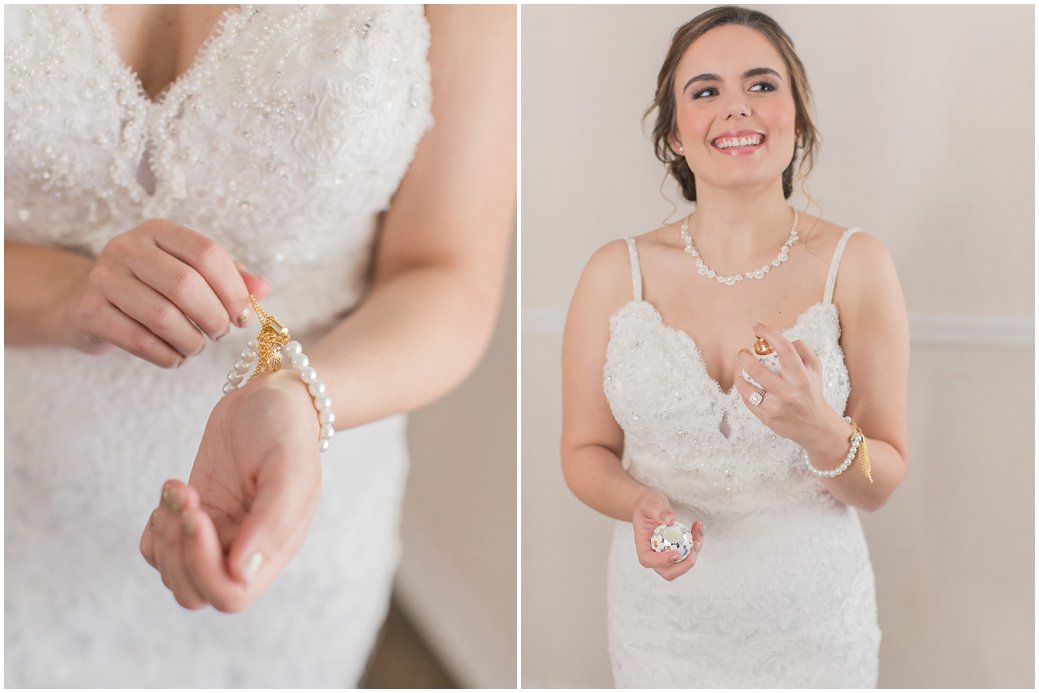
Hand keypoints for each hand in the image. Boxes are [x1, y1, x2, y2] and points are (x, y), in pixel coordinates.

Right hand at [61, 219, 270, 367]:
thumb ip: (230, 279)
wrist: (88, 303)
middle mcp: (127, 247)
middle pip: (186, 284)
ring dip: (190, 341)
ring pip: (162, 315)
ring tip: (196, 347)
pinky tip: (175, 357)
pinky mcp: (88, 309)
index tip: (243, 317)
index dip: (233, 289)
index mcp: (159, 231)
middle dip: (213, 317)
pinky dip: (166, 355)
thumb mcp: (190, 274)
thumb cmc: (152, 289)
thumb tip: (265, 289)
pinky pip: (138, 339)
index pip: (207, 253)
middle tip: (220, 334)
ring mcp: (103, 276)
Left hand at [140, 369, 321, 611]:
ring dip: (165, 536)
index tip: (200, 514)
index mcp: (274, 546)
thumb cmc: (285, 427)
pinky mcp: (195, 519)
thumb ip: (274, 520)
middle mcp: (245, 549)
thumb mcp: (289, 464)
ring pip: (174, 576)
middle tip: (188, 499)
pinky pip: (158, 552)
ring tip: (179, 489)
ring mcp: (218, 536)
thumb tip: (241, 572)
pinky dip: (154, 530)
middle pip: (196, 593)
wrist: (269, 397)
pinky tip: (173, 493)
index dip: (204, 566)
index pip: (232, 593)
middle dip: (178, 551)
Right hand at [631, 489, 704, 580]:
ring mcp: (665, 555)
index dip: (662, 561)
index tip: (676, 552)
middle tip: (695, 546)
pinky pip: (688, 553)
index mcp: (642, 544)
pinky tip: (698, 526)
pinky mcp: (676, 551)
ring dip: (695, 551)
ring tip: (699, 529)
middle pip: (667, 572)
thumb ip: (658, 510)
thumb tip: (670, 520)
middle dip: (685, 565)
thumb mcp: (651, 503)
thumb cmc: (648, 505)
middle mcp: (653, 554)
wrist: (651, 507)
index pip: (648, 560)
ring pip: (682, 564)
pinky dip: (696, 542)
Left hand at [733, 322, 840, 447]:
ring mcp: (775, 407)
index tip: (757, 327)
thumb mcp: (815, 369)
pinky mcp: (766, 418)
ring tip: (741, 368)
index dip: (769, 334)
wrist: (815, 427)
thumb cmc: (812, 392)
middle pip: (756, 369)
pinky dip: (743, 389)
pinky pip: (746, 400)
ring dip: (739, 374)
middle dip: (744, 356)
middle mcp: (788, 392)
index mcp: (801, 377)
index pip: (784, 349)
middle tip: (743, 352)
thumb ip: (802, 350)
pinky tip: (746, 384)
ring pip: (746, 387)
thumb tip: (780, 339)